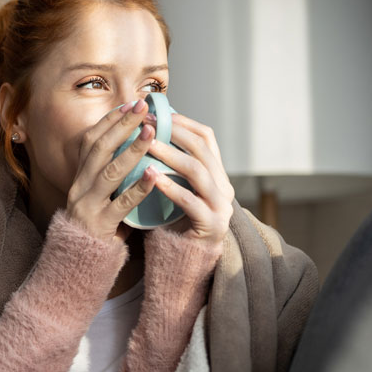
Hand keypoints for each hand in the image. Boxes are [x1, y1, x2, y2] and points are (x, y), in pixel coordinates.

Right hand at [66, 99, 158, 242]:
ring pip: (109, 172)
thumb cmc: (98, 223)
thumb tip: (136, 143)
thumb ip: (112, 171)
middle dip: (121, 125)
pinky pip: (120, 204)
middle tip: (142, 107)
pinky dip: (138, 188)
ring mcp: (88, 205)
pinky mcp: (100, 225)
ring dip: (131, 150)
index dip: (110, 120)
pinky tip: (154, 175)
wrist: (80, 260)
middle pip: (99, 148)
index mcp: (80, 176)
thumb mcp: (99, 193)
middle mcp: (80, 186)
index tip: (129, 103)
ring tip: (151, 133)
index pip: (91, 140)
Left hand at [145, 111, 233, 248]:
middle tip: (148, 124)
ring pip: (197, 172)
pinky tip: (152, 177)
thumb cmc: (175, 219)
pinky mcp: (211, 225)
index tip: (157, 112)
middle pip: (202, 150)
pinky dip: (170, 187)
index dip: (183, 122)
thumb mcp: (177, 186)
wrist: (185, 259)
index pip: (206, 137)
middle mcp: (224, 186)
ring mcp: (221, 206)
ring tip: (147, 145)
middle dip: (174, 133)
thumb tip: (149, 129)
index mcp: (217, 173)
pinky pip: (189, 201)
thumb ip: (171, 163)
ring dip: (170, 155)